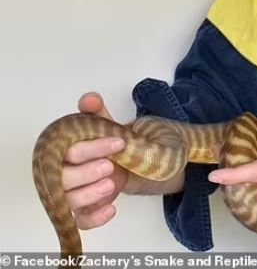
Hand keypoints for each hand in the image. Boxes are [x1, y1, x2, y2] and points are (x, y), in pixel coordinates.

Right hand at [62, 92, 127, 229]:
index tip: (118, 142)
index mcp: (65, 150)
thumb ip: (97, 113)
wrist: (129, 161)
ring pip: (69, 201)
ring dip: (89, 194)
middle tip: (109, 166)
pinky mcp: (84, 211)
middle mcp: (64, 173)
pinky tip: (112, 209)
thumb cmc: (109, 142)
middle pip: (63, 179)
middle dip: (86, 172)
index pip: (69, 151)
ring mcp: (74, 193)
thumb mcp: (106, 125)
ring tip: (112, 184)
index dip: (92, 147)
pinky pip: (82, 221)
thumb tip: (89, 99)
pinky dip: (95, 218)